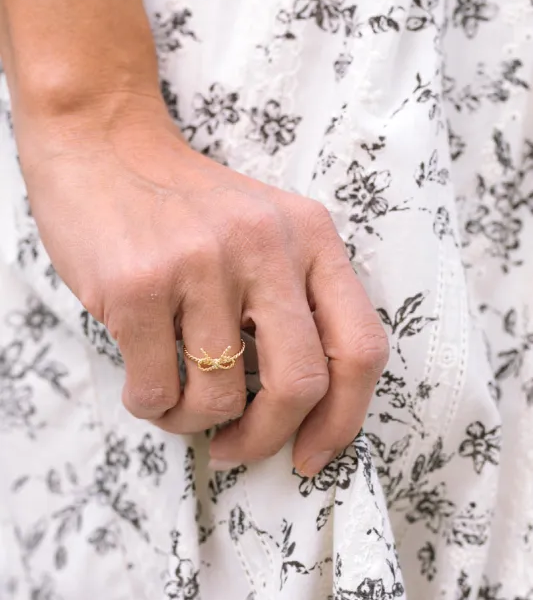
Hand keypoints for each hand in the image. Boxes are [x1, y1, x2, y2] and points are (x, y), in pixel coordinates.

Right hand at [18, 92, 388, 475]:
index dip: (345, 419)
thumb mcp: (264, 233)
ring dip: (196, 422)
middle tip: (237, 448)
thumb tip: (302, 414)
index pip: (360, 347)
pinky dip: (152, 407)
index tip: (313, 455)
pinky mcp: (137, 285)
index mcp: (312, 236)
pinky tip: (145, 382)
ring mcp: (201, 263)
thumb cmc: (187, 208)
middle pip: (300, 383)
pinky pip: (157, 391)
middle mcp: (265, 246)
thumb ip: (294, 304)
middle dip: (268, 438)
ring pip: (220, 398)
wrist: (104, 144)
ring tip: (178, 401)